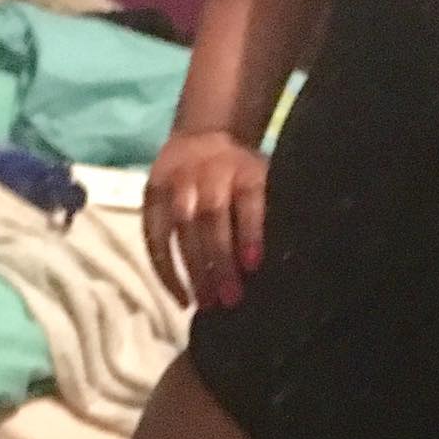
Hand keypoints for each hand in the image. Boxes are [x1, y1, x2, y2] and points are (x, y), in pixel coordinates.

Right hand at [144, 131, 266, 308]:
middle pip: (211, 217)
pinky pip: (154, 237)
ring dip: (193, 269)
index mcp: (244, 170)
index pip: (247, 199)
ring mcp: (176, 183)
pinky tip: (181, 297)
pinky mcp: (151, 196)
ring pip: (181, 228)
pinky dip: (165, 270)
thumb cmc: (245, 173)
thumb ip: (271, 211)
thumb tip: (286, 263)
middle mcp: (208, 173)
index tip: (253, 265)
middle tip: (231, 298)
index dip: (250, 231)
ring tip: (207, 303)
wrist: (204, 135)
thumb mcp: (266, 180)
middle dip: (220, 260)